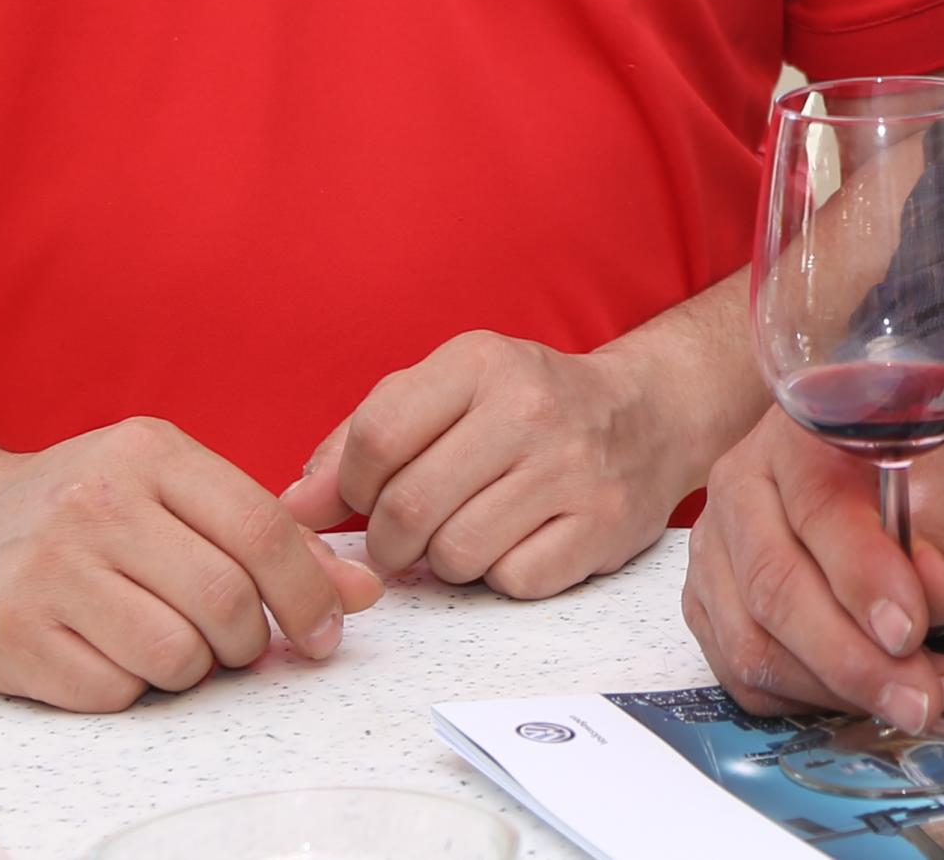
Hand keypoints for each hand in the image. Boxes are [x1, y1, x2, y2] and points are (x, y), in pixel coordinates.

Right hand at [0, 417, 382, 711]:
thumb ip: (265, 534)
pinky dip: (131, 687)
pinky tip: (108, 652)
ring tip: (169, 641)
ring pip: (176, 655)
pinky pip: (115, 692)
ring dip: (193, 667)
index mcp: (146, 452)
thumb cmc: (81, 508)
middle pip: (225, 600)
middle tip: (241, 643)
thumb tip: (361, 591)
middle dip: (252, 639)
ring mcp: (46, 571)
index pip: (261, 530)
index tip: (328, 629)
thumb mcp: (170, 490)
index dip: (310, 591)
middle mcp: (93, 502)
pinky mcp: (10, 637)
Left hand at [286, 328, 705, 599]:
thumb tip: (296, 506)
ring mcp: (573, 470)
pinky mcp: (602, 526)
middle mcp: (531, 409)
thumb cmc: (524, 406)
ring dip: (443, 561)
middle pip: (408, 509)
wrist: (648, 415)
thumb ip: (363, 438)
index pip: (377, 437)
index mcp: (481, 363)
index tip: (362, 496)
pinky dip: (499, 575)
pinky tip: (514, 542)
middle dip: (388, 541)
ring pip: (455, 556)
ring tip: (464, 533)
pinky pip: (511, 581)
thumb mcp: (447, 390)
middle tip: (402, 537)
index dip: (350, 486)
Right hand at [682, 411, 943, 732]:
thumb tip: (937, 592)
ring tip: (915, 697)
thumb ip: (942, 544)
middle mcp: (741, 485)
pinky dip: (808, 700)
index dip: (863, 577)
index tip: (910, 631)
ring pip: (753, 644)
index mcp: (800, 433)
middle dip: (853, 659)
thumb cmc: (927, 490)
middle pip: (772, 587)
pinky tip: (864, 697)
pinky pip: (744, 676)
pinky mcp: (707, 607)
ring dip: (837, 690)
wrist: (904, 500)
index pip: (818, 508)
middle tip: (922, 697)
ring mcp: (715, 550)